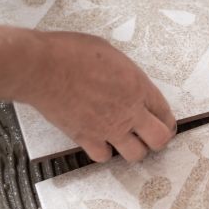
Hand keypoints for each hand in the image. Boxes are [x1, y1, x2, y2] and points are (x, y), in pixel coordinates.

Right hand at [22, 32, 176, 161]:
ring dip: (134, 149)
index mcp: (138, 86)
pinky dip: (104, 151)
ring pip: (136, 155)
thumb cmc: (71, 53)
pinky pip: (104, 156)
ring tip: (126, 140)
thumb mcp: (110, 54)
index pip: (165, 112)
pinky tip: (100, 141)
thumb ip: (125, 74)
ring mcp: (108, 128)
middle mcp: (129, 111)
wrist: (42, 68)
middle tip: (150, 136)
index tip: (163, 123)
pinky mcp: (87, 138)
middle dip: (158, 139)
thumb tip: (127, 82)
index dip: (166, 120)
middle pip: (158, 139)